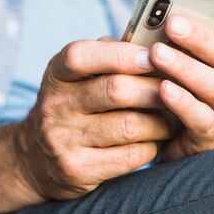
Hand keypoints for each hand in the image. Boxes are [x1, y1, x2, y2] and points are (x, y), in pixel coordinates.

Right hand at [13, 40, 170, 200]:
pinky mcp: (77, 170)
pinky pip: (130, 156)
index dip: (122, 55)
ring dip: (161, 121)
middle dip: (154, 88)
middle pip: (115, 90)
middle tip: (177, 90)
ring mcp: (63, 140)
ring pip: (130, 125)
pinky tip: (156, 141)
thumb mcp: (78, 75)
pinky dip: (152, 146)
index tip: (153, 56)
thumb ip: (110, 56)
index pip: (82, 56)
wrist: (36, 159)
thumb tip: (156, 44)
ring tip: (172, 118)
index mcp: (56, 74)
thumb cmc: (73, 105)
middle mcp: (55, 105)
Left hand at [149, 0, 213, 159]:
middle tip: (172, 24)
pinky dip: (183, 103)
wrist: (157, 141)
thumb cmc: (163, 93)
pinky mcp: (212, 138)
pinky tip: (164, 90)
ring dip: (186, 68)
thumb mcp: (167, 64)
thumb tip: (146, 20)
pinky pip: (202, 119)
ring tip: (158, 54)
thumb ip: (165, 43)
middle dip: (201, 39)